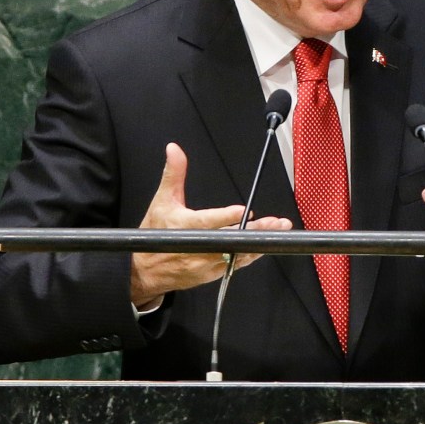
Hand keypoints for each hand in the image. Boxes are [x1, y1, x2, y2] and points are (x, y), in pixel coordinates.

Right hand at [130, 143, 292, 307]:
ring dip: (259, 242)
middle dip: (255, 230)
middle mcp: (198, 248)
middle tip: (274, 222)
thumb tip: (175, 150)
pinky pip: (236, 263)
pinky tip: (264, 244)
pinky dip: (251, 254)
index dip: (226, 217)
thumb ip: (173, 174)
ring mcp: (206, 263)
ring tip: (277, 229)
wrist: (147, 270)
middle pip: (230, 239)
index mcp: (185, 227)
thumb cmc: (155, 235)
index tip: (243, 211)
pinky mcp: (213, 273)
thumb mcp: (162, 201)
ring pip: (237, 253)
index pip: (208, 222)